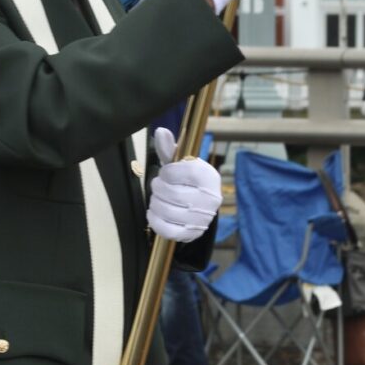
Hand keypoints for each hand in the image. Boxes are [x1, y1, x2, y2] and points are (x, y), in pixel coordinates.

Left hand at [146, 128, 222, 242]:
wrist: (201, 206)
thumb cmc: (188, 181)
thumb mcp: (181, 163)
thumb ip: (169, 149)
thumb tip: (160, 131)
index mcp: (209, 176)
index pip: (177, 172)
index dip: (166, 172)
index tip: (168, 173)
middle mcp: (210, 198)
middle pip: (169, 192)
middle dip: (157, 188)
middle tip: (159, 186)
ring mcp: (202, 218)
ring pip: (165, 210)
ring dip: (154, 203)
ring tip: (158, 199)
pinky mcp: (192, 233)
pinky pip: (166, 229)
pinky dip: (154, 220)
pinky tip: (155, 213)